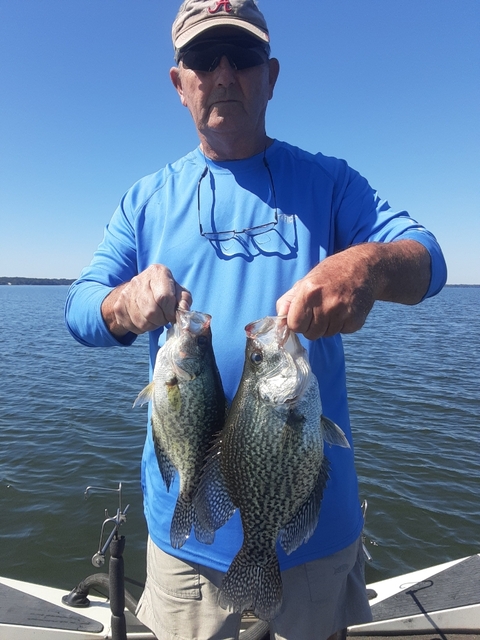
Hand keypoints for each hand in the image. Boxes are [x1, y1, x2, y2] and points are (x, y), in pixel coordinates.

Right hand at [101, 264, 191, 336]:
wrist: (136, 291)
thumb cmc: (163, 291)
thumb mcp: (177, 291)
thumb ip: (184, 299)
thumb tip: (184, 309)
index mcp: (157, 272)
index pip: (164, 297)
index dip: (170, 311)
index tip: (172, 315)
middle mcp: (139, 280)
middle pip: (152, 311)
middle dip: (161, 319)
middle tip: (164, 317)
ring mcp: (126, 293)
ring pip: (143, 321)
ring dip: (153, 325)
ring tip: (155, 318)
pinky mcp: (119, 307)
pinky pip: (134, 325)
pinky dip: (142, 327)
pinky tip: (144, 319)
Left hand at [276, 240, 431, 339]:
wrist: (365, 267)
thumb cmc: (331, 274)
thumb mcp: (305, 281)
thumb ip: (288, 301)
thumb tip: (278, 322)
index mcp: (309, 292)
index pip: (294, 325)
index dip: (297, 322)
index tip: (302, 315)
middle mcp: (326, 303)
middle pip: (310, 334)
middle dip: (312, 326)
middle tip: (320, 309)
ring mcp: (342, 312)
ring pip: (326, 334)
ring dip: (327, 325)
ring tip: (333, 307)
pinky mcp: (356, 320)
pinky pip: (342, 332)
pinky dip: (342, 324)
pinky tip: (345, 309)